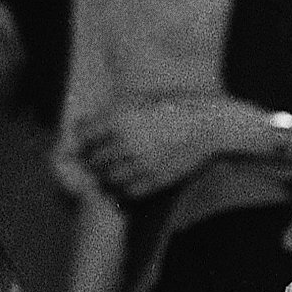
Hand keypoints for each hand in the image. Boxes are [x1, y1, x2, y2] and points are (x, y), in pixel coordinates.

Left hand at [75, 94, 251, 201]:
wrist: (209, 124)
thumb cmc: (175, 106)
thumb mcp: (139, 99)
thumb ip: (110, 112)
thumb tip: (81, 125)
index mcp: (119, 118)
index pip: (83, 135)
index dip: (81, 140)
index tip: (85, 142)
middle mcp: (127, 142)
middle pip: (92, 160)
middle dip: (90, 160)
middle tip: (94, 160)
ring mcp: (142, 163)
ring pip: (107, 179)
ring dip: (103, 177)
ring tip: (106, 173)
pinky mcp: (157, 179)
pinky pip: (128, 191)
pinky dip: (120, 191)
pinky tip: (122, 184)